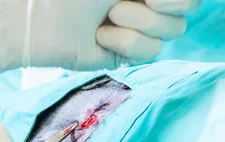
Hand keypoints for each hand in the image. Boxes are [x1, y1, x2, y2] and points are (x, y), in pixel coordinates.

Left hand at [0, 0, 199, 82]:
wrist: (37, 15)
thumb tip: (158, 1)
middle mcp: (146, 0)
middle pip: (187, 11)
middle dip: (158, 8)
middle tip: (118, 2)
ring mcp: (138, 26)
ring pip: (172, 32)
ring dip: (139, 23)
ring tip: (107, 16)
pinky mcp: (125, 53)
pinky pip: (151, 53)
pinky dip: (127, 43)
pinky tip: (100, 37)